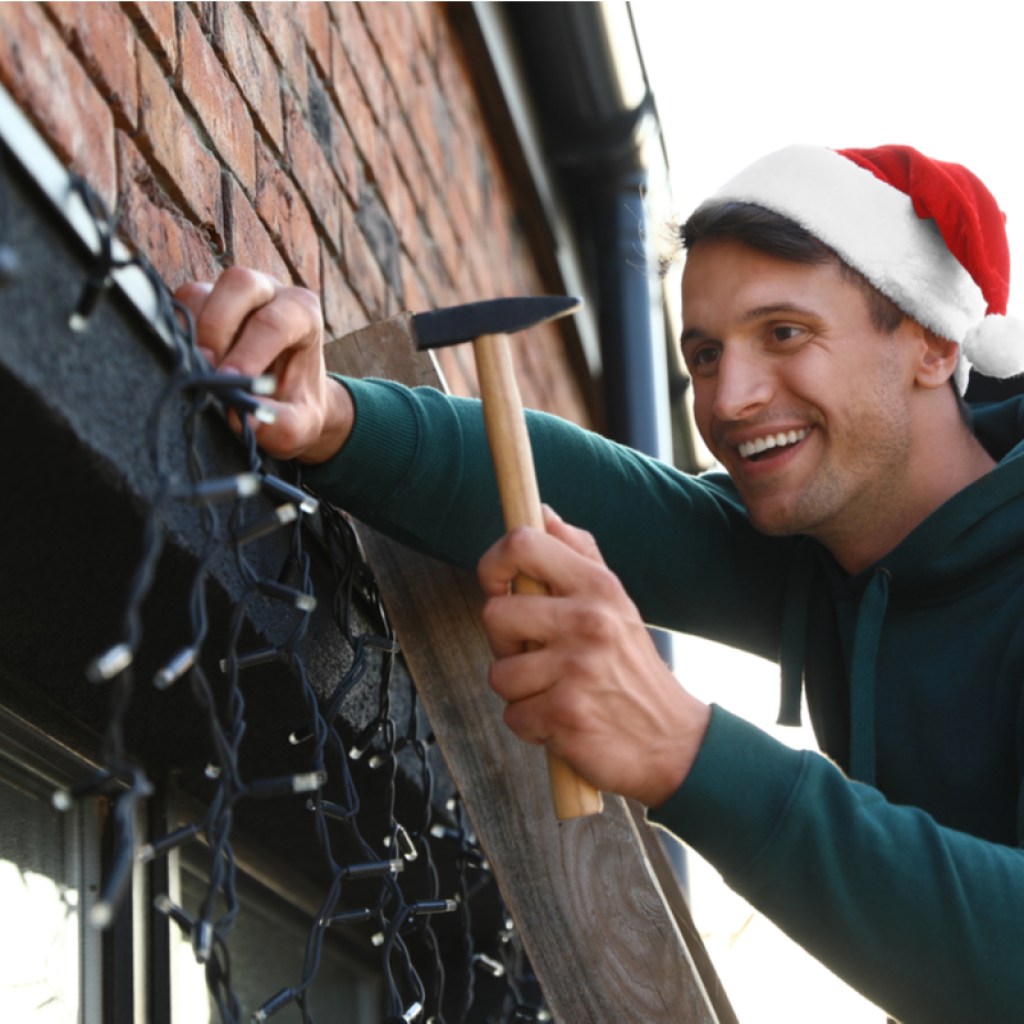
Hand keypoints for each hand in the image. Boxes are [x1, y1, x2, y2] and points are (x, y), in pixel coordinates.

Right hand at [175, 268, 353, 463]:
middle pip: (239, 285)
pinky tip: (184, 363)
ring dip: (191, 332)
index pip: (274, 322)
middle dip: (217, 327)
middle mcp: (268, 292)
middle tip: (207, 370)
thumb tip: (242, 418)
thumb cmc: (296, 403)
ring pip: (200, 293)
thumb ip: (281, 424)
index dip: (248, 353)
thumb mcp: (300, 423)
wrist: (287, 396)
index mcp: (302, 313)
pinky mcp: (202, 301)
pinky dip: (175, 333)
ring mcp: (232, 294)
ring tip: (196, 371)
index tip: (229, 382)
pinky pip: (178, 307)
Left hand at [477, 507, 710, 806]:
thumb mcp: (616, 602)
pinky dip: (531, 724)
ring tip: (556, 690)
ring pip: (498, 673)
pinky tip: (562, 720)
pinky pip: (513, 715)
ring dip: (520, 690)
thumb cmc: (633, 668)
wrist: (673, 741)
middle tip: (538, 655)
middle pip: (494, 613)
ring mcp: (576, 668)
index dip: (493, 564)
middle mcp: (588, 620)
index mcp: (598, 586)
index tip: (499, 587)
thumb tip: (542, 512)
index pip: (522, 543)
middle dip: (506, 642)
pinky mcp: (566, 714)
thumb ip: (579, 553)